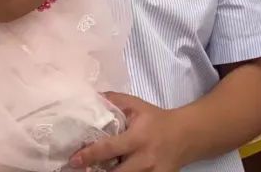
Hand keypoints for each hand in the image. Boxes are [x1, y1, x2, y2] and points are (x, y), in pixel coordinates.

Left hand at [70, 93, 186, 171]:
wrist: (186, 136)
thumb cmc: (157, 120)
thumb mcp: (137, 106)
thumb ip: (115, 100)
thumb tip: (91, 97)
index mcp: (138, 137)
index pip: (109, 148)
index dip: (89, 155)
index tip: (74, 160)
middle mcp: (144, 159)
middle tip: (82, 171)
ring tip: (96, 170)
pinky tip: (117, 170)